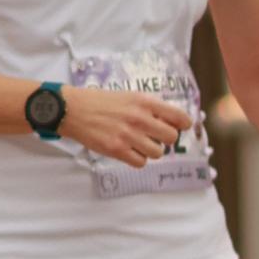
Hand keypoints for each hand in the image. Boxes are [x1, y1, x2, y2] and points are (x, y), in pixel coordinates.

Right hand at [59, 85, 193, 166]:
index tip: (181, 127)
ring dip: (151, 150)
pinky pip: (140, 162)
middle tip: (155, 136)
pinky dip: (137, 159)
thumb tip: (170, 121)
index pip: (178, 116)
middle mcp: (139, 118)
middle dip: (165, 139)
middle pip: (171, 137)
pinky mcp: (117, 149)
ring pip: (157, 153)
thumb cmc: (101, 102)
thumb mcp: (129, 96)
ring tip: (140, 144)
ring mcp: (128, 135)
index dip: (183, 124)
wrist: (74, 110)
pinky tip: (129, 151)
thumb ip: (149, 107)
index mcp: (145, 102)